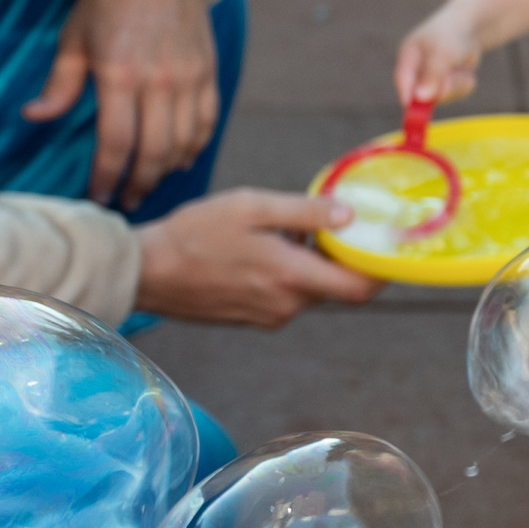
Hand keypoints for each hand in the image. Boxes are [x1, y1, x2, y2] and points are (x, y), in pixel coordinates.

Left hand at [22, 0, 216, 208]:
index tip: (99, 196)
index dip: (107, 176)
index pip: (117, 143)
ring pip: (186, 142)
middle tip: (127, 199)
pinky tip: (180, 158)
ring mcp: (190, 77)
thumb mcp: (74, 38)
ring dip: (168, 170)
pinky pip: (207, 121)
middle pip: (156, 151)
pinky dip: (196, 146)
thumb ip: (59, 85)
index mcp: (120, 74)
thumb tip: (35, 117)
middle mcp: (160, 81)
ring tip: (150, 182)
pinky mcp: (209, 71)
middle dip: (140, 183)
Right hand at [134, 189, 383, 326]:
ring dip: (311, 265)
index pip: (360, 289)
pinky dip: (288, 275)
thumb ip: (305, 213)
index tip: (384, 247)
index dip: (381, 271)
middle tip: (331, 226)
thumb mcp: (251, 208)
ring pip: (311, 291)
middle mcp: (285, 306)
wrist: (144, 271)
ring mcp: (269, 317)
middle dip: (341, 259)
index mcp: (291, 278)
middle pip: (338, 288)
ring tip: (285, 234)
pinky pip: (287, 297)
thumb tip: (351, 215)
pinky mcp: (253, 319)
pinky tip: (263, 251)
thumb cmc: (194, 234)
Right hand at [395, 10, 482, 104]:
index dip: (408, 97)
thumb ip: (432, 74)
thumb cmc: (451, 34)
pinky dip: (464, 84)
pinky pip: (457, 94)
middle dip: (441, 90)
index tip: (416, 112)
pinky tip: (464, 71)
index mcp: (408, 57)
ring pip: (444, 96)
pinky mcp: (447, 83)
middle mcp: (417, 70)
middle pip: (423, 95)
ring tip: (460, 68)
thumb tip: (421, 97)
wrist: (471, 25)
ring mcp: (432, 78)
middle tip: (451, 78)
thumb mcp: (443, 52)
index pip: (403, 81)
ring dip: (457, 85)